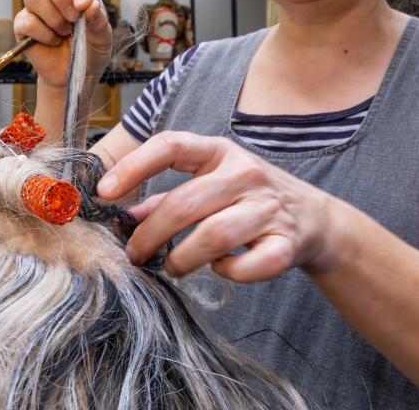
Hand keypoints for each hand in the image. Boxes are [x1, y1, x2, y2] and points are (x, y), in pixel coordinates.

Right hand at [14, 0, 112, 89]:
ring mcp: (37, 6)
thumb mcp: (102, 37)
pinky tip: (54, 41)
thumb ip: (99, 20)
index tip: (85, 6)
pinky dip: (44, 35)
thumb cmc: (90, 51)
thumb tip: (90, 5)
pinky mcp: (23, 23)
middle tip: (73, 17)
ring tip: (66, 33)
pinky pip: (27, 21)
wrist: (74, 75)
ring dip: (54, 18)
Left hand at [96, 131, 341, 281]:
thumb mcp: (208, 184)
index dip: (133, 166)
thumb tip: (124, 218)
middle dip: (150, 235)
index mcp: (219, 151)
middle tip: (135, 255)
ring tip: (173, 266)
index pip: (171, 145)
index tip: (104, 192)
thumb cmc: (247, 199)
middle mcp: (245, 172)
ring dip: (183, 259)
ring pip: (213, 237)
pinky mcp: (287, 242)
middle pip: (185, 203)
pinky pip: (248, 265)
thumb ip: (165, 199)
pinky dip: (227, 273)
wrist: (314, 219)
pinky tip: (221, 268)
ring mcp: (268, 206)